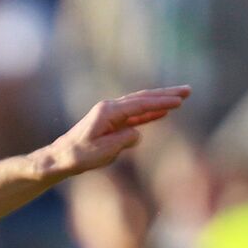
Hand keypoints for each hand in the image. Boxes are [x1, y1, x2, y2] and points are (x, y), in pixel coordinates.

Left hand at [44, 86, 190, 175]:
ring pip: (140, 105)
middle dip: (166, 95)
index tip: (180, 101)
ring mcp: (110, 114)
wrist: (59, 157)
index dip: (161, 103)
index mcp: (108, 111)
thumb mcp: (103, 151)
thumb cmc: (78, 155)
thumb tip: (137, 134)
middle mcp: (109, 108)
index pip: (141, 104)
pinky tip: (161, 113)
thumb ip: (123, 140)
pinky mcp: (110, 123)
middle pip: (143, 98)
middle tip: (188, 90)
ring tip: (180, 99)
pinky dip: (148, 113)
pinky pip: (134, 116)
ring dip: (159, 101)